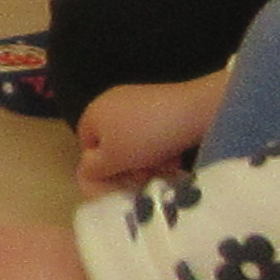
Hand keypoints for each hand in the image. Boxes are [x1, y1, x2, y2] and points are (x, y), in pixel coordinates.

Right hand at [71, 72, 225, 194]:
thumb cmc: (144, 137)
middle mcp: (111, 101)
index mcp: (93, 112)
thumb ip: (91, 169)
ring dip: (147, 160)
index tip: (120, 181)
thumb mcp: (111, 161)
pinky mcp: (162, 100)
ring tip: (163, 169)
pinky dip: (160, 146)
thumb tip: (86, 170)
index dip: (101, 168)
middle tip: (144, 178)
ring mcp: (138, 98)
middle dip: (128, 165)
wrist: (192, 110)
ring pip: (135, 139)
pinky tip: (174, 158)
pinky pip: (153, 129)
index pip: (87, 146)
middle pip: (113, 143)